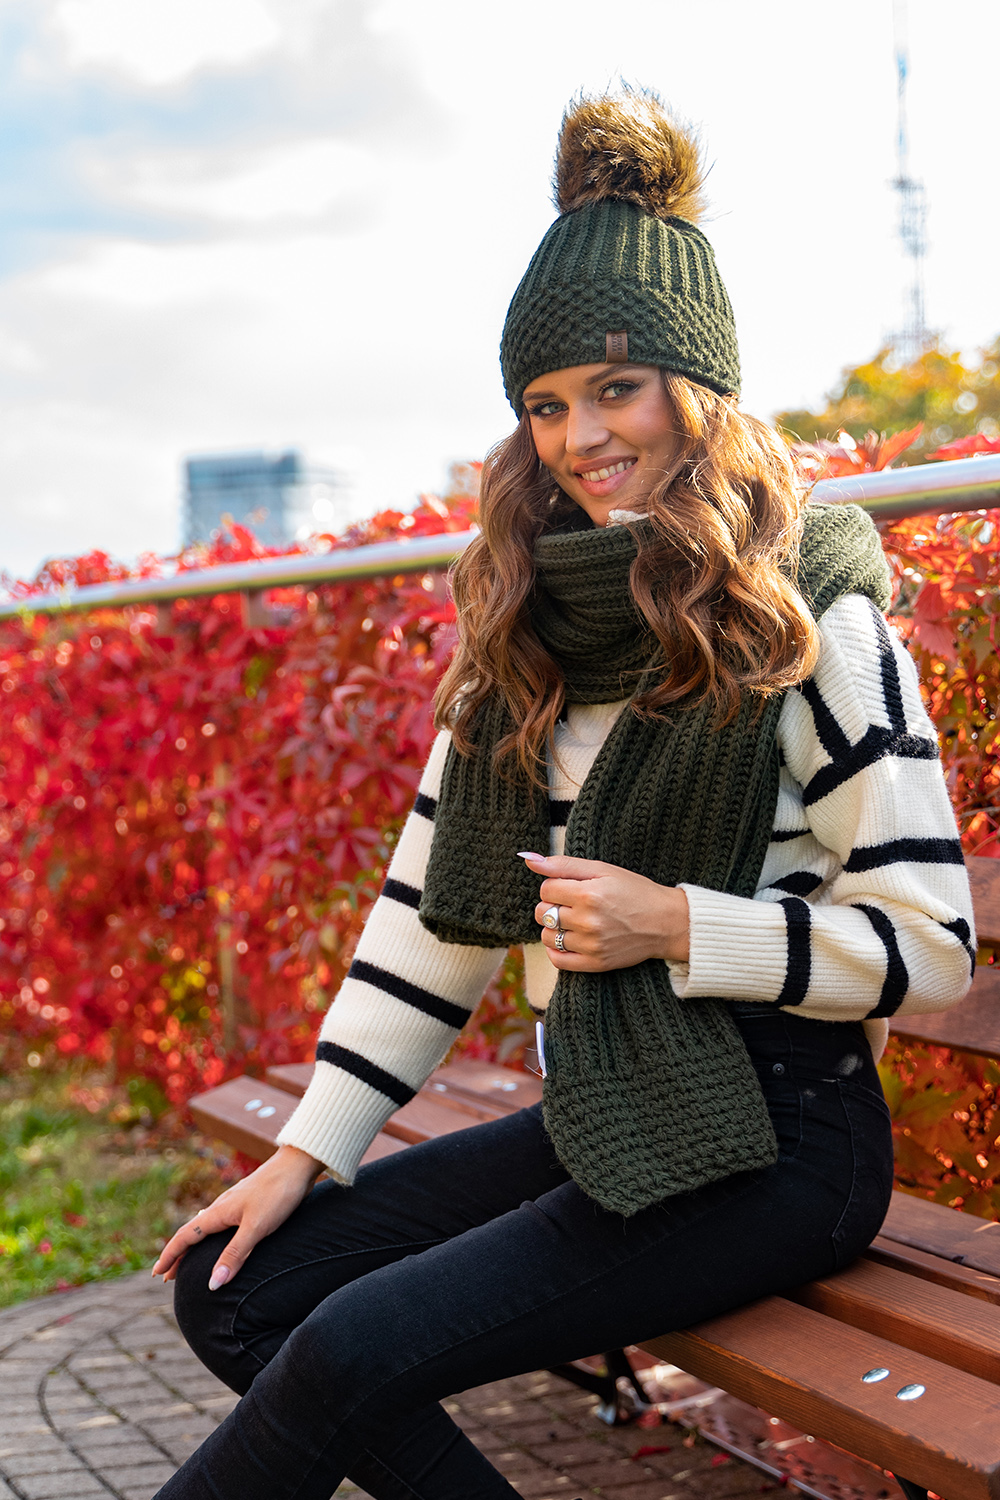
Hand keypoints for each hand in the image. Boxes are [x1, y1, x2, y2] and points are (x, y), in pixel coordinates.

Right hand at [152, 1143, 323, 1289]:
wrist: (298, 1164)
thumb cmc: (278, 1194)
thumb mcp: (256, 1228)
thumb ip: (235, 1255)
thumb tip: (212, 1285)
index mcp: (219, 1212)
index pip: (186, 1236)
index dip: (171, 1256)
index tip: (157, 1273)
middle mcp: (223, 1207)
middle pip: (193, 1233)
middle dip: (179, 1254)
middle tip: (168, 1276)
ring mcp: (236, 1203)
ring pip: (207, 1227)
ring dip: (195, 1245)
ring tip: (190, 1261)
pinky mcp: (250, 1203)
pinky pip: (222, 1223)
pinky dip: (212, 1237)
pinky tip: (221, 1239)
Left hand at [523, 853, 689, 969]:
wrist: (665, 922)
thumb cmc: (634, 891)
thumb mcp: (602, 870)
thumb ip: (563, 864)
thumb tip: (528, 858)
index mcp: (589, 894)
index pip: (546, 889)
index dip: (555, 885)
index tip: (570, 887)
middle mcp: (588, 921)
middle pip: (543, 912)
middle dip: (552, 905)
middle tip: (572, 903)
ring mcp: (592, 944)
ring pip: (547, 936)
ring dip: (554, 927)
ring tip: (573, 921)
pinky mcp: (596, 963)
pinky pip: (557, 960)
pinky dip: (556, 950)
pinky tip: (569, 939)